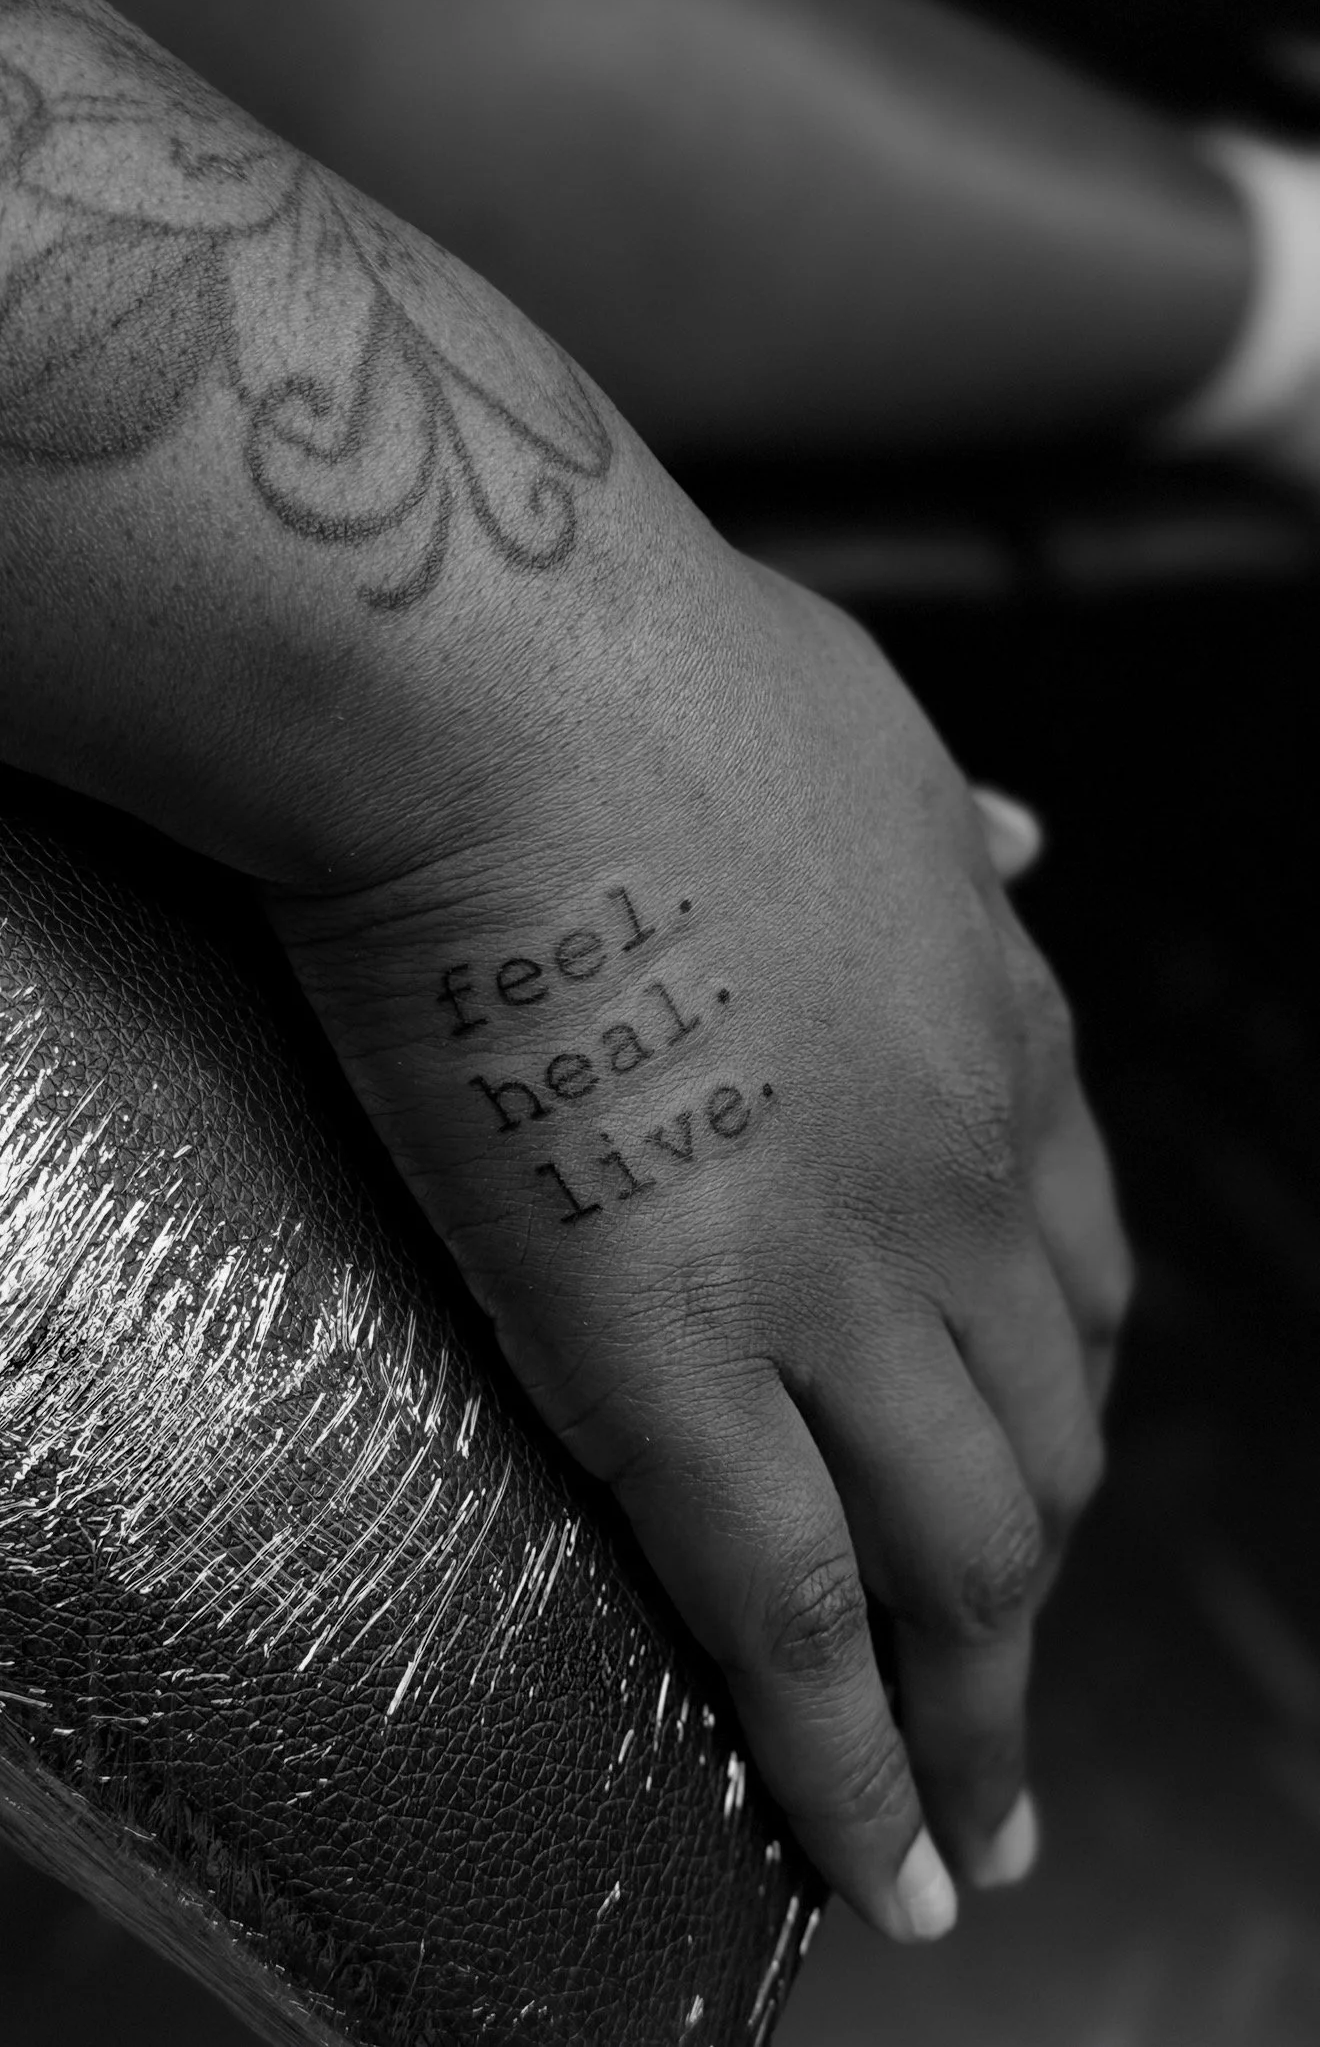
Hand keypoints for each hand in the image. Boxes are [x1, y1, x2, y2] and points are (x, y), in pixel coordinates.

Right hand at [261, 521, 1131, 1938]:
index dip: (1072, 1398)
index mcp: (999, 1034)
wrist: (503, 666)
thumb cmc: (652, 661)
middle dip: (1044, 1578)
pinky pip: (795, 1614)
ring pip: (966, 1555)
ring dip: (983, 1718)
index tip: (1046, 1470)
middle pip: (1047, 1436)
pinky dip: (856, 1767)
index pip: (1082, 1272)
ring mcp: (833, 1277)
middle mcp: (959, 1178)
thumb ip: (959, 830)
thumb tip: (1038, 839)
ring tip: (979, 1836)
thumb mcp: (877, 729)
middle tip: (1014, 1683)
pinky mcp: (677, 1351)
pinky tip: (887, 1871)